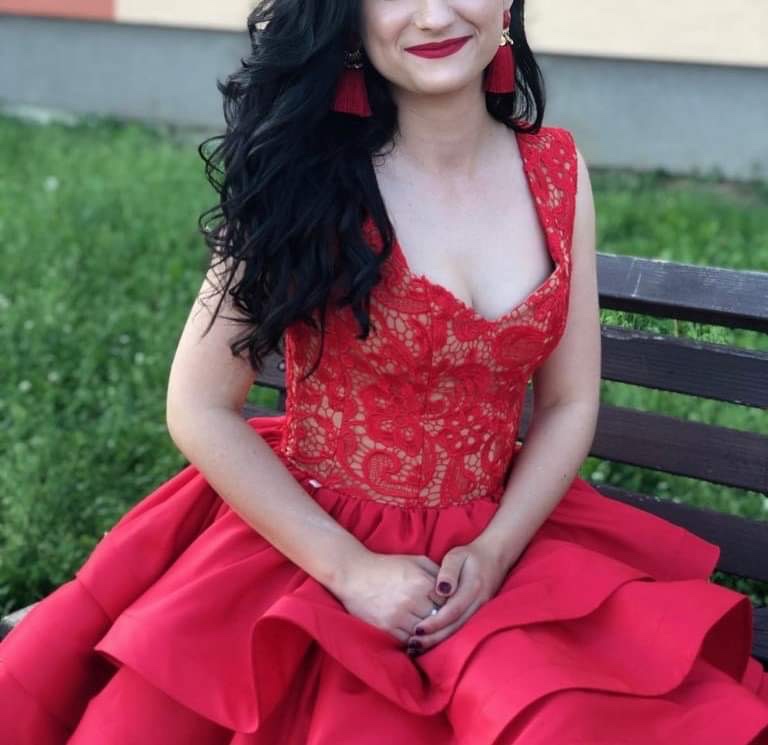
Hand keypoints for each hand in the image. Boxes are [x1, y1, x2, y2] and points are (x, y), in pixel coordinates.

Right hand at [333, 550, 447, 645]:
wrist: (354, 575)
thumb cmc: (387, 566)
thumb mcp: (415, 561)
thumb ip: (437, 571)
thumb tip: (454, 587)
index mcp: (422, 582)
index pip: (448, 601)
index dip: (449, 604)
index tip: (447, 606)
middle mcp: (412, 600)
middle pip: (439, 618)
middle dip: (441, 619)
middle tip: (441, 620)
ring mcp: (399, 616)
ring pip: (425, 632)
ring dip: (428, 632)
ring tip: (429, 628)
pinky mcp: (387, 628)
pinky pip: (409, 641)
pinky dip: (414, 640)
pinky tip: (415, 635)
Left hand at [406, 539, 511, 653]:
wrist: (494, 557)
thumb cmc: (470, 556)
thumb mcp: (456, 556)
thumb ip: (448, 572)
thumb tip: (441, 590)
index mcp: (472, 589)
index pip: (452, 611)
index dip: (435, 623)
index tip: (417, 630)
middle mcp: (478, 604)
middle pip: (455, 627)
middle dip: (433, 638)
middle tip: (412, 645)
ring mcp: (480, 611)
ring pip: (459, 631)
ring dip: (438, 642)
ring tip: (417, 648)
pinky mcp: (478, 615)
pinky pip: (462, 629)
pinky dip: (446, 637)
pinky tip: (431, 642)